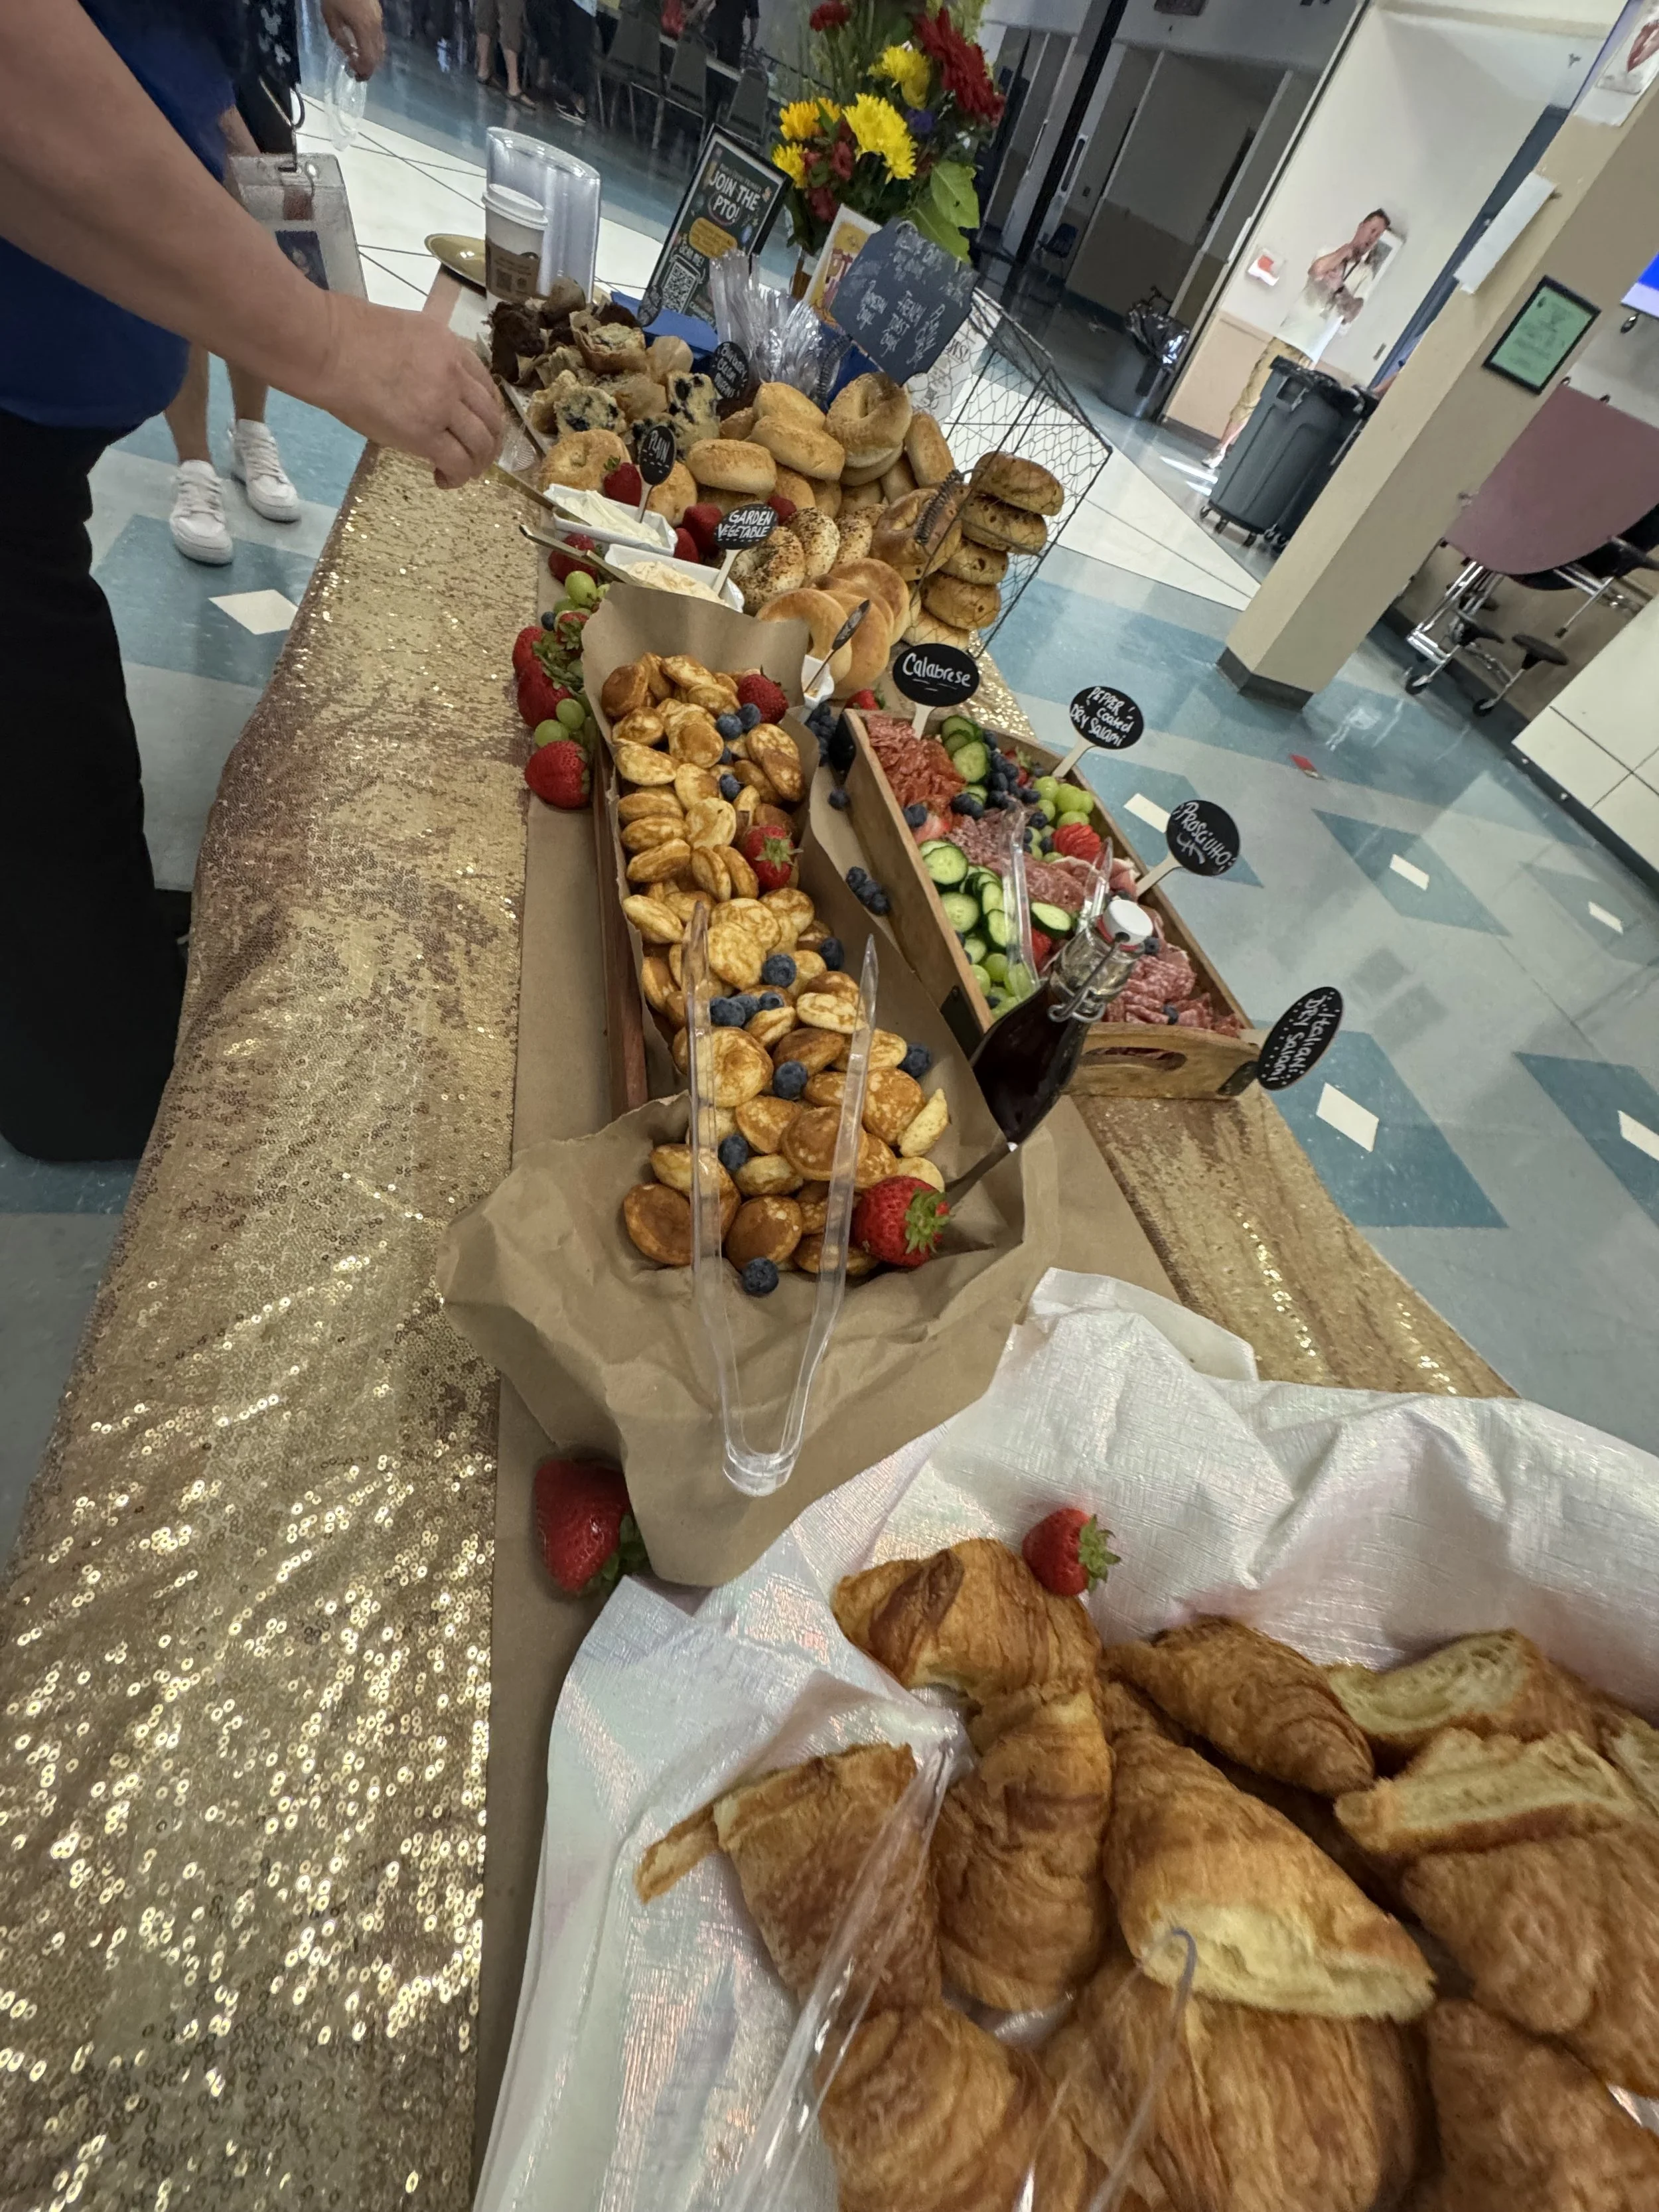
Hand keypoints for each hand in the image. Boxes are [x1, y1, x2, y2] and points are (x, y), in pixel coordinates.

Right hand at [306, 295, 502, 487]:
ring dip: (477, 463)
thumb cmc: (346, 335)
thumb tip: (423, 389)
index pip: (485, 385)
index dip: (487, 412)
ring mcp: (442, 404)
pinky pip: (458, 462)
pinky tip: (443, 479)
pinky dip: (458, 476)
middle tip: (476, 457)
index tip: (478, 426)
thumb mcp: (404, 334)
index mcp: (449, 346)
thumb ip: (426, 360)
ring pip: (481, 442)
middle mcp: (454, 374)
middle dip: (489, 442)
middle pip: (491, 416)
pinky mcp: (425, 433)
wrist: (326, 347)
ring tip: (462, 472)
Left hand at [322, 0, 385, 77]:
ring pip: (381, 46)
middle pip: (378, 55)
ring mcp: (379, 19)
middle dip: (369, 67)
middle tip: (358, 72)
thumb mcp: (331, 17)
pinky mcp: (378, 13)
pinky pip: (379, 36)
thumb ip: (340, 39)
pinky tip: (362, 45)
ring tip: (360, 60)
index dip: (364, 71)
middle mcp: (376, 27)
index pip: (370, 59)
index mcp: (364, 29)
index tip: (356, 76)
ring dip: (372, 56)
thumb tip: (348, 55)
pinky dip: (373, 46)